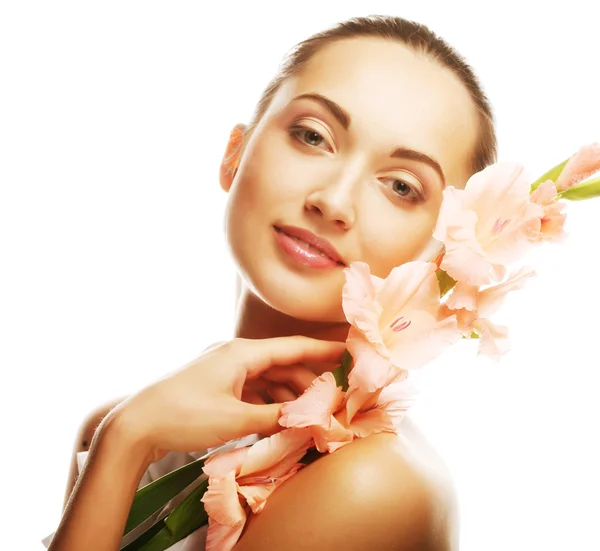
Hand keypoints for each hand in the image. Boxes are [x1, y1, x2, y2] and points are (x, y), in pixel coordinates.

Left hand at [108, 336, 346, 462]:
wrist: (136, 424)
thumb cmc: (185, 415)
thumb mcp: (235, 419)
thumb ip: (275, 417)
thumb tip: (307, 418)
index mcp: (242, 353)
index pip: (293, 348)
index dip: (323, 350)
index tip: (348, 351)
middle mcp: (235, 355)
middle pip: (283, 364)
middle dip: (308, 381)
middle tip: (332, 398)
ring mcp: (224, 370)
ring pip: (268, 378)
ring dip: (288, 395)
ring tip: (308, 414)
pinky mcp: (216, 385)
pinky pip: (252, 389)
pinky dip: (268, 402)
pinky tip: (279, 418)